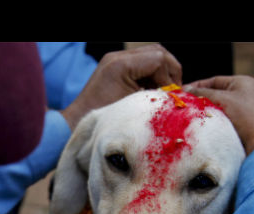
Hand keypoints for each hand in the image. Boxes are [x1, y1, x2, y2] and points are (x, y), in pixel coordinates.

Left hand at [61, 44, 181, 129]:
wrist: (79, 122)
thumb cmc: (105, 119)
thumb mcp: (134, 107)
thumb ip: (155, 94)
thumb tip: (174, 93)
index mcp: (121, 65)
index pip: (158, 59)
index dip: (170, 77)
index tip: (171, 94)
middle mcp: (118, 57)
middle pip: (157, 51)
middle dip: (169, 71)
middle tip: (172, 90)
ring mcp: (115, 59)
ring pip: (151, 54)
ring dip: (161, 71)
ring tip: (162, 91)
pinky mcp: (115, 65)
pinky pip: (141, 61)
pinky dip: (151, 73)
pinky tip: (150, 90)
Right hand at [184, 75, 253, 154]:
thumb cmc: (245, 115)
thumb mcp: (223, 99)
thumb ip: (203, 93)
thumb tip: (185, 89)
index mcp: (243, 82)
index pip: (214, 81)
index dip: (197, 86)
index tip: (182, 92)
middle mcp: (245, 93)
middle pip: (216, 93)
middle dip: (200, 99)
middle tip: (185, 104)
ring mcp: (245, 108)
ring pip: (219, 106)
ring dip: (207, 110)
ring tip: (192, 115)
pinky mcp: (244, 122)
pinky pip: (225, 117)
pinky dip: (215, 119)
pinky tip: (205, 124)